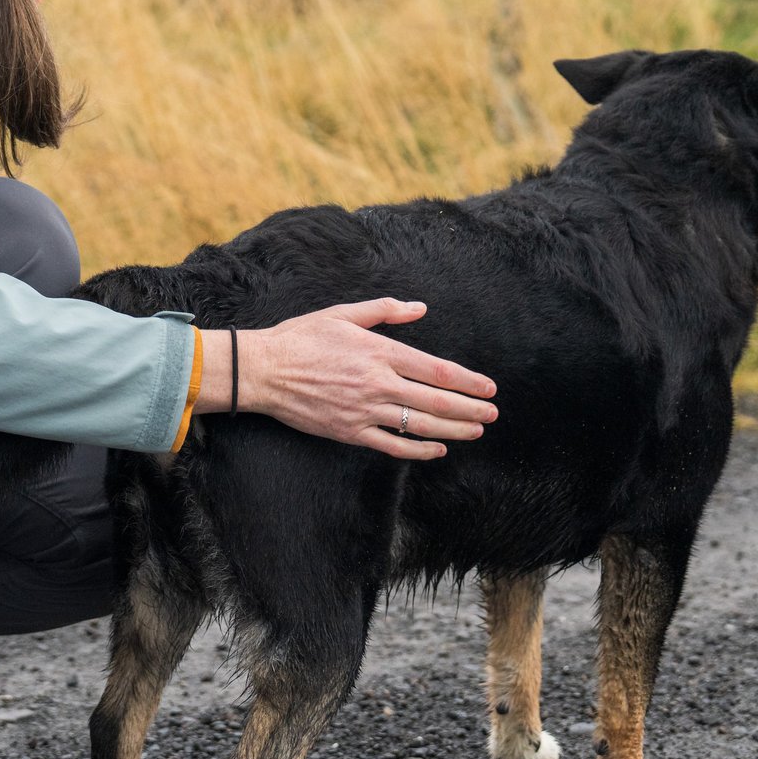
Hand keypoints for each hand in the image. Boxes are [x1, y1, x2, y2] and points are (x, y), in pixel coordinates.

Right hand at [198, 299, 498, 459]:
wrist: (264, 371)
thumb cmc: (302, 337)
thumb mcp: (344, 313)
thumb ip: (385, 311)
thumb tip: (420, 308)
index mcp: (379, 352)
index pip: (436, 369)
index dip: (467, 381)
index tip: (488, 387)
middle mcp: (378, 383)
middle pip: (436, 400)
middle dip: (469, 408)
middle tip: (492, 413)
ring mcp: (365, 411)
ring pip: (420, 424)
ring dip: (453, 429)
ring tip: (476, 430)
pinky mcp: (350, 432)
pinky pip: (392, 445)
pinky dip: (419, 450)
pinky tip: (438, 449)